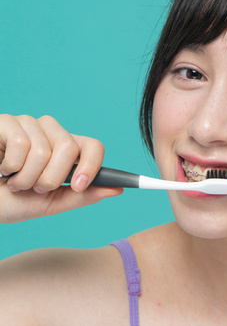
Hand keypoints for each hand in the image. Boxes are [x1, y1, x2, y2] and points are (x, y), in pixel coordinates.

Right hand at [0, 114, 122, 223]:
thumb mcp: (50, 203)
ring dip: (25, 177)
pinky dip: (10, 166)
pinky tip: (2, 167)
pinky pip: (20, 143)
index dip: (92, 166)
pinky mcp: (7, 122)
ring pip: (43, 150)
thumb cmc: (13, 200)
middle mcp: (51, 132)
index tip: (79, 186)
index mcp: (66, 150)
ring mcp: (29, 124)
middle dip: (50, 178)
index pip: (93, 146)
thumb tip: (116, 189)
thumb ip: (81, 196)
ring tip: (13, 180)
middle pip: (69, 148)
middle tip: (34, 187)